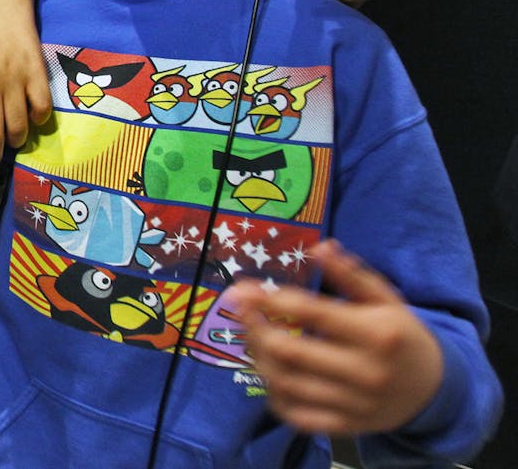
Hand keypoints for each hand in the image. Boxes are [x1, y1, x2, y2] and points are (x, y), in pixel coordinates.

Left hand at [229, 240, 443, 436]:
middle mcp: (365, 372)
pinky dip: (273, 393)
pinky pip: (295, 414)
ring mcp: (354, 405)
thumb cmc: (402, 335)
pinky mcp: (344, 427)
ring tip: (252, 336)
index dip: (269, 299)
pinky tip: (269, 371)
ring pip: (286, 383)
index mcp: (377, 334)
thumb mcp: (386, 299)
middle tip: (241, 312)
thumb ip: (352, 274)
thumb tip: (320, 248)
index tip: (241, 289)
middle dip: (256, 328)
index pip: (311, 313)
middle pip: (290, 352)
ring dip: (258, 357)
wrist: (433, 389)